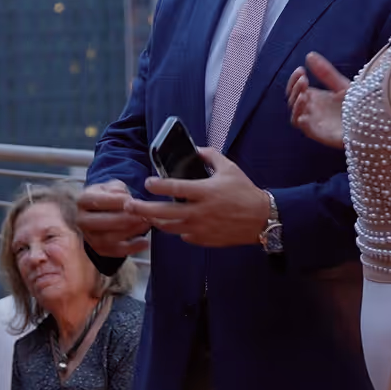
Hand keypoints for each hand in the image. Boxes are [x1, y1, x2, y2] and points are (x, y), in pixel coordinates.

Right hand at [75, 180, 150, 256]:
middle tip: (140, 216)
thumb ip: (118, 190)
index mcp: (83, 200)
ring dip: (128, 233)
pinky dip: (131, 248)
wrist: (104, 211)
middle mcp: (81, 220)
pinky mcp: (98, 249)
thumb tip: (126, 199)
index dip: (115, 201)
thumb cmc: (110, 196)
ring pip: (107, 239)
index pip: (96, 201)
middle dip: (123, 219)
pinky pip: (114, 251)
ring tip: (145, 225)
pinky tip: (144, 242)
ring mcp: (89, 236)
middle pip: (100, 222)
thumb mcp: (112, 186)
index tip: (131, 200)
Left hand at [130, 149, 271, 247]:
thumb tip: (195, 150)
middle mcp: (200, 211)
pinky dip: (177, 230)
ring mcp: (201, 228)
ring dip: (155, 221)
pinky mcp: (204, 240)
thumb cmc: (244, 191)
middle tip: (129, 206)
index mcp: (205, 191)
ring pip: (169, 228)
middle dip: (142, 209)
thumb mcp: (229, 168)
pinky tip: (174, 223)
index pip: (174, 188)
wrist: (261, 218)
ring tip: (146, 216)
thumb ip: (210, 156)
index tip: (147, 183)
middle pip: (163, 213)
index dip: (157, 185)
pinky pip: (183, 236)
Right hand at [287, 52, 351, 148]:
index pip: (296, 89)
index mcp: (316, 98)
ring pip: (294, 115)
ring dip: (295, 103)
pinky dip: (300, 117)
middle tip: (304, 79)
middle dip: (295, 88)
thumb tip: (309, 55)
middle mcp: (313, 110)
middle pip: (293, 100)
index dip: (294, 79)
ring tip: (304, 93)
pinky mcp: (319, 133)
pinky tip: (305, 106)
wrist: (373, 122)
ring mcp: (315, 122)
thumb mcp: (341, 85)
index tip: (301, 69)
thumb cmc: (359, 105)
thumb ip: (325, 72)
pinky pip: (303, 127)